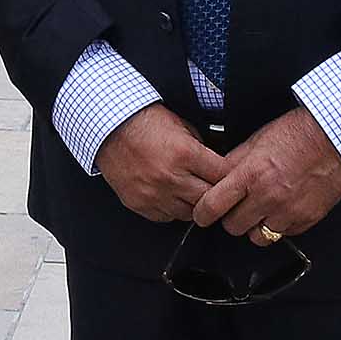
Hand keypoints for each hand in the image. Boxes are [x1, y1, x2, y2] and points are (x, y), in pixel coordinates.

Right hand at [94, 103, 229, 223]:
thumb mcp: (181, 125)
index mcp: (185, 153)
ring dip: (193, 203)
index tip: (232, 177)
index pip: (223, 176)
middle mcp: (171, 177)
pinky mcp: (140, 204)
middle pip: (209, 199)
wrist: (108, 127)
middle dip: (215, 193)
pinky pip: (166, 217)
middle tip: (214, 187)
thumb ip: (200, 147)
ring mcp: (154, 194)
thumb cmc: (143, 122)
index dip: (230, 176)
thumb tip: (216, 164)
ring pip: (189, 214)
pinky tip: (171, 194)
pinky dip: (172, 208)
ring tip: (190, 190)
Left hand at [192, 105, 340, 240]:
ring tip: (260, 209)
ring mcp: (288, 211)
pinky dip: (278, 225)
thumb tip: (216, 177)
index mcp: (252, 174)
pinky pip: (282, 234)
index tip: (202, 214)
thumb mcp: (257, 140)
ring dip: (254, 226)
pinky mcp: (306, 219)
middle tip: (236, 206)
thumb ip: (234, 162)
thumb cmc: (298, 133)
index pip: (213, 206)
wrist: (334, 138)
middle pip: (232, 227)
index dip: (202, 213)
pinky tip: (281, 207)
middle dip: (230, 217)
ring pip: (257, 237)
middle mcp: (269, 196)